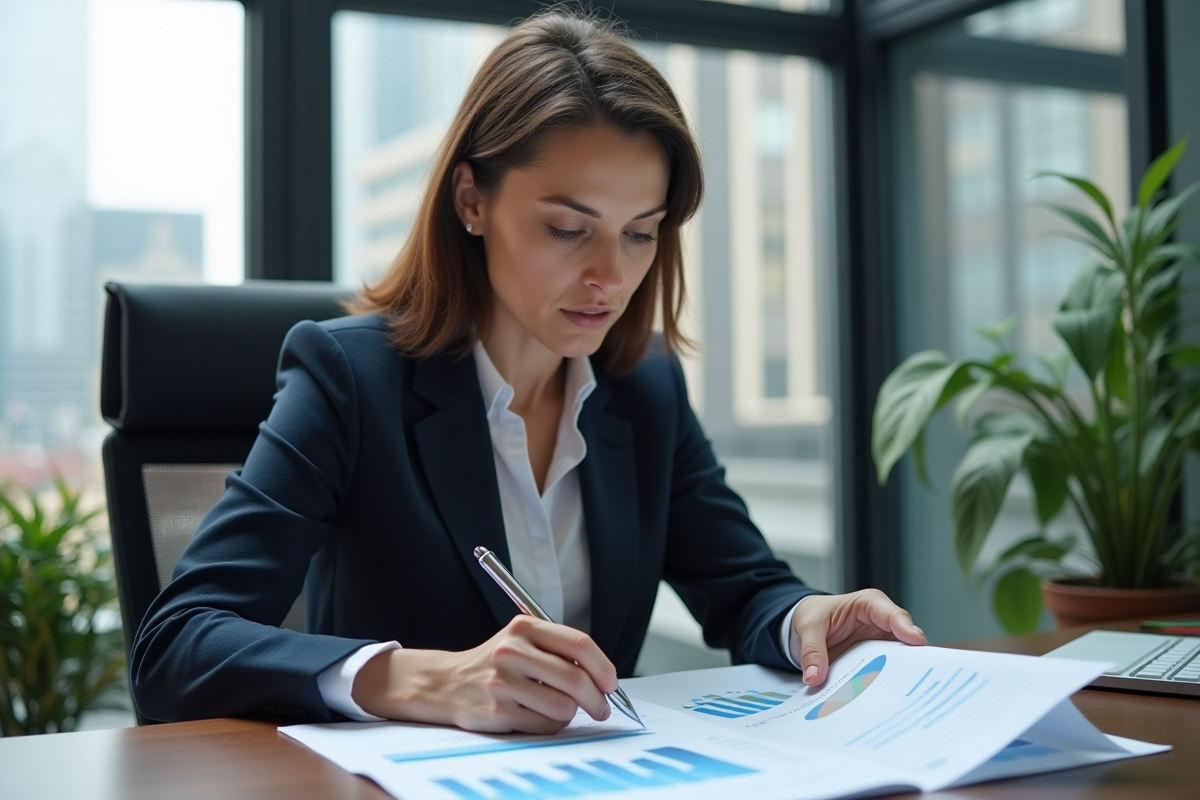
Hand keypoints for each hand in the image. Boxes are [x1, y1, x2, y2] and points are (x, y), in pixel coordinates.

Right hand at [351, 616, 617, 733]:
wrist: (446, 682)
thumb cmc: (496, 663)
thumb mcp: (523, 640)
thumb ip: (559, 650)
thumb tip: (604, 679)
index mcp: (524, 626)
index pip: (578, 644)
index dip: (603, 666)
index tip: (611, 683)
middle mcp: (512, 651)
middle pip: (575, 679)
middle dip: (596, 699)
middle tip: (601, 707)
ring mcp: (502, 682)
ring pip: (563, 707)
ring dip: (570, 714)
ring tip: (559, 709)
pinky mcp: (497, 712)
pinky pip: (545, 725)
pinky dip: (550, 724)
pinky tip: (537, 715)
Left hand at [791, 589, 925, 685]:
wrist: (811, 625)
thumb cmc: (815, 615)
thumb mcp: (808, 627)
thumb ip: (812, 651)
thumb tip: (814, 678)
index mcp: (869, 605)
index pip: (893, 615)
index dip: (906, 628)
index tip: (917, 642)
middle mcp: (882, 624)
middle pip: (906, 641)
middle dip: (914, 659)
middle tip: (918, 677)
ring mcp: (883, 644)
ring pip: (901, 661)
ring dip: (902, 676)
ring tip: (904, 694)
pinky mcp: (879, 660)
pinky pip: (887, 673)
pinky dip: (886, 685)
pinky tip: (885, 699)